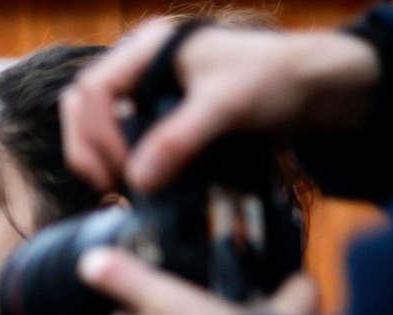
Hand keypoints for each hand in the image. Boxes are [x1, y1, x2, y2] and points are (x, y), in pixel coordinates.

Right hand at [62, 19, 379, 193]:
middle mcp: (137, 63)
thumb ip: (180, 138)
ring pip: (91, 121)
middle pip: (81, 105)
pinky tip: (129, 183)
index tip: (124, 172)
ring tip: (118, 189)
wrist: (310, 88)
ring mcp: (142, 88)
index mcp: (149, 46)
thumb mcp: (228, 105)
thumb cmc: (273, 81)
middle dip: (88, 148)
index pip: (93, 90)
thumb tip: (137, 181)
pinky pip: (113, 135)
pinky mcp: (153, 112)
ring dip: (96, 157)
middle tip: (111, 186)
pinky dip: (113, 160)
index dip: (98, 134)